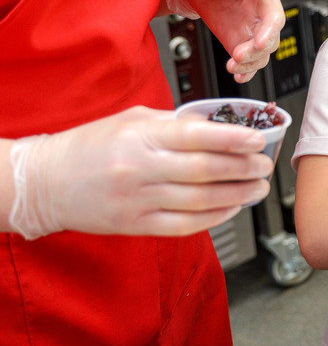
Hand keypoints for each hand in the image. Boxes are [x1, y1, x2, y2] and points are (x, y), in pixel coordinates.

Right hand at [8, 106, 273, 239]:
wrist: (44, 182)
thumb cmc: (90, 146)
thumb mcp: (131, 119)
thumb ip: (174, 123)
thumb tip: (218, 125)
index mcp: (141, 136)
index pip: (197, 136)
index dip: (233, 139)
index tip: (258, 140)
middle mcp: (140, 168)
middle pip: (205, 170)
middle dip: (243, 168)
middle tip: (264, 166)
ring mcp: (137, 200)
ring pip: (200, 201)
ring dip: (236, 195)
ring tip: (257, 188)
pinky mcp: (134, 225)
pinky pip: (184, 225)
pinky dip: (214, 218)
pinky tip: (232, 209)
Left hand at [165, 0, 285, 81]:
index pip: (275, 19)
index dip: (269, 32)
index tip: (258, 42)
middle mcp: (261, 17)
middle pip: (269, 41)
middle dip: (255, 52)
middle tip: (238, 56)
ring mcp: (250, 31)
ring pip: (260, 55)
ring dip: (249, 64)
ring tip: (233, 67)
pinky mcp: (237, 41)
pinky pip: (247, 61)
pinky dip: (246, 71)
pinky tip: (238, 76)